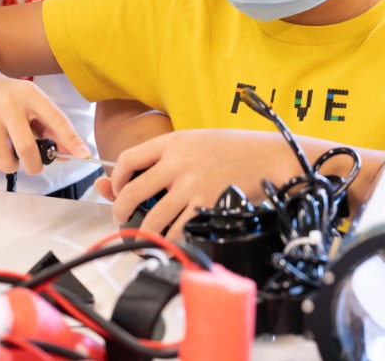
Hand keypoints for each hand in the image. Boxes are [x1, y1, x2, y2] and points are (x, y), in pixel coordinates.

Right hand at [0, 75, 89, 175]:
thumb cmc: (7, 96)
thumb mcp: (31, 102)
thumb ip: (51, 126)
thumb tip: (72, 153)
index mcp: (29, 94)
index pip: (56, 119)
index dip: (71, 139)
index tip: (84, 155)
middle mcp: (8, 104)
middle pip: (27, 149)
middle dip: (35, 166)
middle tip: (34, 166)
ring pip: (6, 162)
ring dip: (13, 165)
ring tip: (10, 153)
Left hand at [105, 129, 301, 237]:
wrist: (269, 157)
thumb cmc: (232, 149)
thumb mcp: (194, 142)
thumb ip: (162, 159)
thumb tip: (119, 181)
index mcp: (172, 142)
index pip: (127, 160)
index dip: (115, 180)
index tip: (117, 190)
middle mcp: (178, 163)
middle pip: (131, 193)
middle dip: (120, 213)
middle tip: (122, 220)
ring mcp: (192, 187)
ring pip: (152, 220)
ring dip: (142, 234)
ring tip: (142, 237)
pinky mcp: (208, 207)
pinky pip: (178, 232)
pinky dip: (169, 242)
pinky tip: (169, 242)